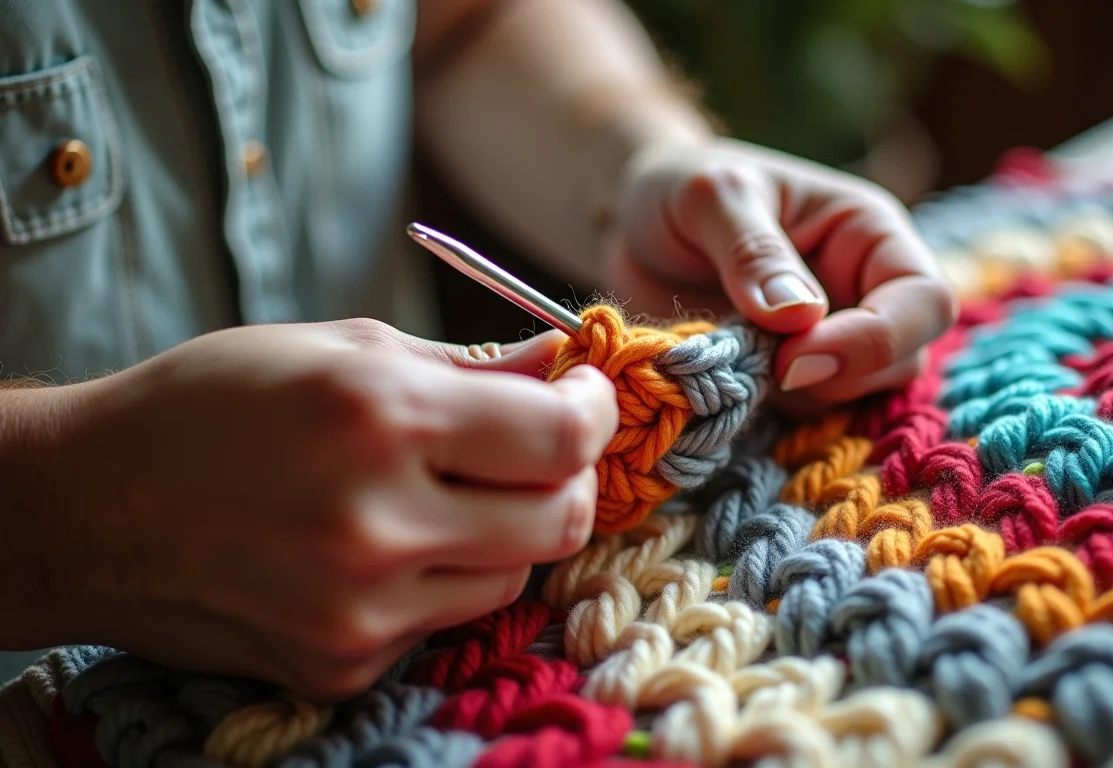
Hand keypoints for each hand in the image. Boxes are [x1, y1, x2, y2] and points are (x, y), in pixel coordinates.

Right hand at [23, 319, 616, 699]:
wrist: (91, 506)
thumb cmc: (212, 404)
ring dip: (503, 530)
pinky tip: (377, 548)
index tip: (584, 397)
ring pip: (511, 576)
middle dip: (565, 475)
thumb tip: (560, 367)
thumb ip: (466, 365)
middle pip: (559, 518)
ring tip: (439, 495)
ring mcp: (359, 610)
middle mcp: (375, 522)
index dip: (593, 412)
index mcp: (379, 417)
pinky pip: (442, 620)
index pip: (559, 436)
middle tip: (537, 446)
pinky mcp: (341, 664)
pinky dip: (437, 579)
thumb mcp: (339, 349)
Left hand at [604, 137, 957, 412]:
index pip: (924, 299)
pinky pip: (809, 416)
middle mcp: (865, 290)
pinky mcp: (792, 378)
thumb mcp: (711, 197)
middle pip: (906, 359)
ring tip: (737, 363)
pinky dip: (775, 416)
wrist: (634, 223)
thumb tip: (802, 317)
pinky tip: (729, 384)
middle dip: (841, 377)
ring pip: (862, 397)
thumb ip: (753, 251)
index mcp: (868, 233)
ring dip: (805, 400)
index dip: (875, 339)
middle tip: (765, 368)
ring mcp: (833, 340)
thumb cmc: (681, 188)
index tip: (794, 357)